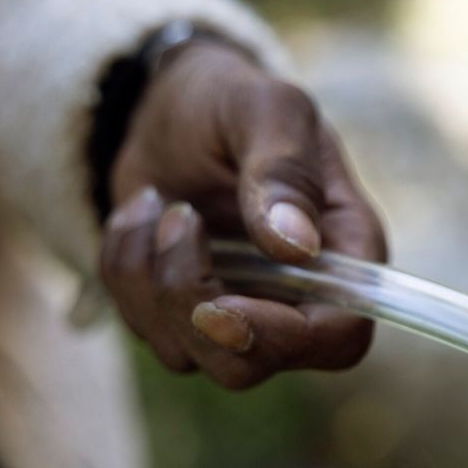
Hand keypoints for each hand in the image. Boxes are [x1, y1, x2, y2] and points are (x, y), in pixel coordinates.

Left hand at [100, 41, 386, 388]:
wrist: (172, 109)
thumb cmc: (231, 102)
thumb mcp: (264, 108)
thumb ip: (284, 168)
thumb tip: (295, 243)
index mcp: (343, 253)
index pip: (338, 336)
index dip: (283, 340)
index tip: (218, 304)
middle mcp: (298, 298)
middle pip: (250, 365)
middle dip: (189, 304)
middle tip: (176, 219)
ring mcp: (240, 312)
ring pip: (186, 353)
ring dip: (147, 274)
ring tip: (155, 201)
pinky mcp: (185, 315)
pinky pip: (142, 327)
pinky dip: (123, 269)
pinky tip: (139, 214)